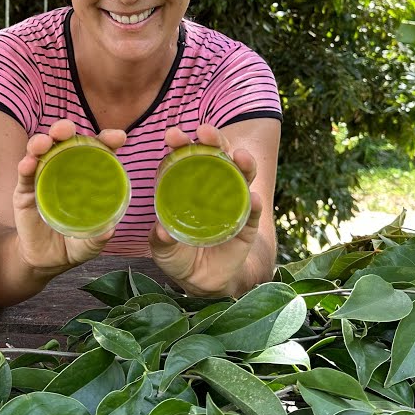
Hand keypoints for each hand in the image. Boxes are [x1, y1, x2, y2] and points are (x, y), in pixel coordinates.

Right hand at [12, 119, 127, 278]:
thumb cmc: (73, 244)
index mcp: (88, 176)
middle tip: (66, 129)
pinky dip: (26, 165)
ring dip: (42, 142)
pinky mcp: (24, 190)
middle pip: (65, 142)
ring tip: (44, 142)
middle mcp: (65, 170)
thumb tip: (108, 231)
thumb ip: (97, 238)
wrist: (44, 260)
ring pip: (42, 152)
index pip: (98, 151)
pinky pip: (25, 175)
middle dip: (65, 129)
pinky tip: (28, 162)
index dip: (107, 139)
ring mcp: (43, 178)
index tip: (117, 136)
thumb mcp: (89, 244)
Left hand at [149, 123, 263, 296]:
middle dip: (212, 141)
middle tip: (205, 132)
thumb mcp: (163, 250)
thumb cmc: (177, 256)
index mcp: (185, 186)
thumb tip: (161, 231)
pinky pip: (252, 210)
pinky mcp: (247, 224)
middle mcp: (211, 187)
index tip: (172, 135)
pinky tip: (252, 198)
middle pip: (215, 157)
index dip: (180, 144)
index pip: (184, 158)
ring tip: (240, 156)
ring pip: (241, 175)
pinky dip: (253, 203)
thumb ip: (160, 240)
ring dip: (242, 163)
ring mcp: (232, 202)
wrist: (202, 282)